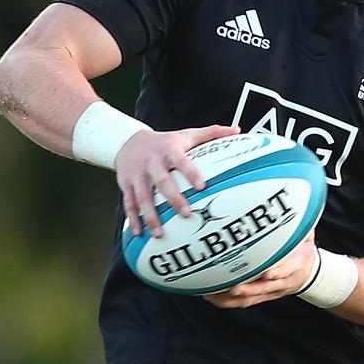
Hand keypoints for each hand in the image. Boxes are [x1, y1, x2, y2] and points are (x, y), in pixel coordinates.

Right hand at [115, 125, 238, 236]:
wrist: (128, 141)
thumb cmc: (165, 141)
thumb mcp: (186, 134)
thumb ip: (211, 133)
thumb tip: (237, 130)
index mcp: (168, 150)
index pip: (181, 160)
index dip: (191, 172)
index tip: (202, 186)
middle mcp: (152, 162)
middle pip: (161, 181)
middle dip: (173, 198)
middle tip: (186, 214)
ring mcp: (137, 175)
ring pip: (142, 196)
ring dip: (150, 215)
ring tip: (160, 233)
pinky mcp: (126, 184)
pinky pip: (129, 203)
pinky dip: (134, 219)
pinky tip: (141, 233)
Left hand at [203, 232, 317, 308]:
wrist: (310, 273)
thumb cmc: (303, 249)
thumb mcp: (306, 234)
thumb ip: (299, 221)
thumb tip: (292, 198)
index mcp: (297, 264)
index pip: (287, 269)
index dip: (277, 272)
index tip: (266, 271)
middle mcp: (285, 281)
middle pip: (265, 288)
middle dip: (248, 288)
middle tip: (232, 285)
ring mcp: (273, 291)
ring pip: (252, 298)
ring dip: (232, 297)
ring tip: (213, 293)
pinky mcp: (264, 296)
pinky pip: (245, 302)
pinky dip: (228, 301)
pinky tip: (212, 297)